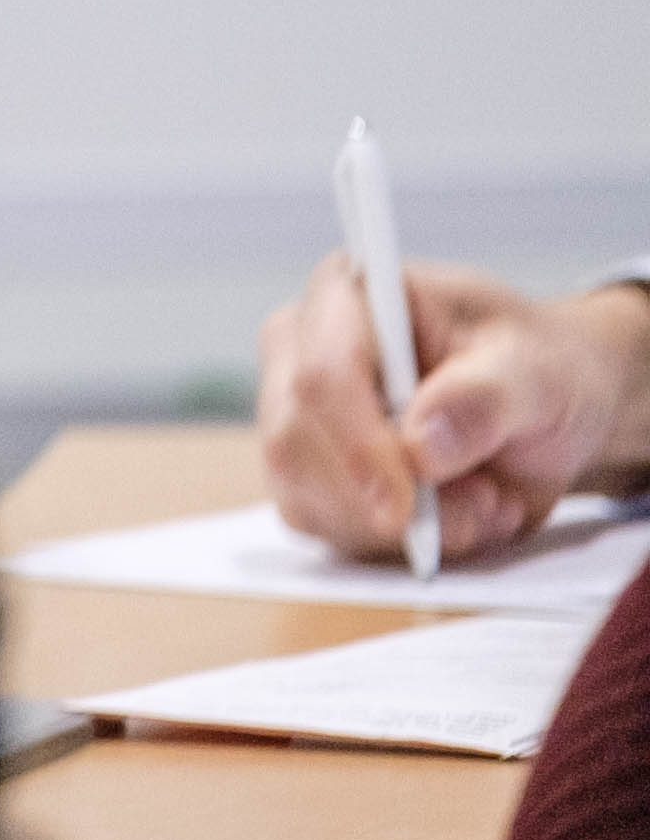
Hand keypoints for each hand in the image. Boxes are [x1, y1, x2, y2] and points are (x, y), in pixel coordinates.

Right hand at [260, 261, 649, 564]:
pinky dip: (394, 544)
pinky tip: (453, 518)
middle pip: (295, 441)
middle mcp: (302, 348)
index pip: (322, 373)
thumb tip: (421, 446)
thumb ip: (484, 398)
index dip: (358, 444)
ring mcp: (297, 412)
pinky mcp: (309, 471)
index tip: (406, 507)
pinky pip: (323, 526)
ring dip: (401, 527)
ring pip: (304, 493)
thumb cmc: (536, 370)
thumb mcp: (537, 372)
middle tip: (483, 506)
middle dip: (388, 498)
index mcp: (347, 295)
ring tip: (485, 503)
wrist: (546, 414)